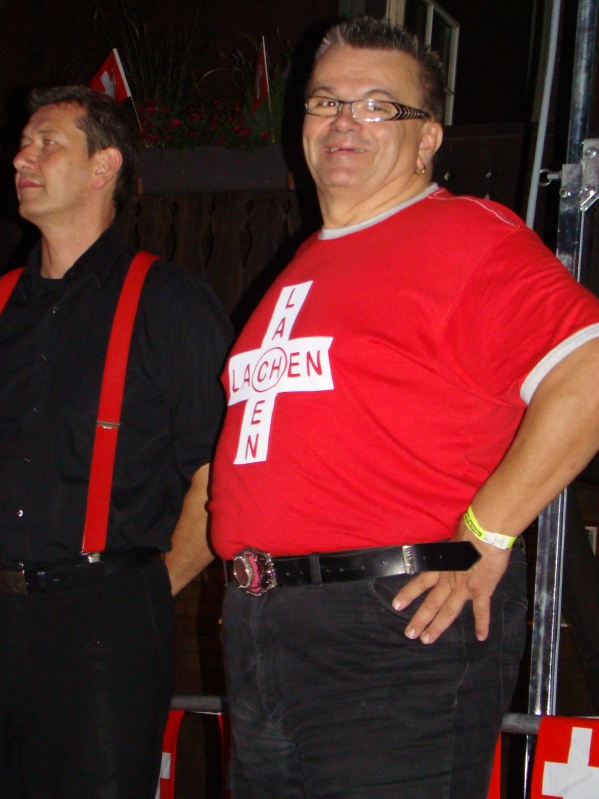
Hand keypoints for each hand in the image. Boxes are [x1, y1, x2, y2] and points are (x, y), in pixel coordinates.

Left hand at [392, 528, 511, 643]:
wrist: (485, 533)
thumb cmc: (468, 532)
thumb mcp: (450, 543)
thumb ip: (446, 552)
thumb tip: (445, 552)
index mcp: (440, 567)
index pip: (420, 582)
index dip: (408, 594)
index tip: (396, 605)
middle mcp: (449, 579)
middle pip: (431, 602)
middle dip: (420, 618)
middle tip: (409, 633)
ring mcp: (464, 587)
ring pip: (448, 610)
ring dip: (438, 626)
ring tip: (427, 639)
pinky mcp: (481, 590)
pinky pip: (481, 609)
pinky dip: (482, 624)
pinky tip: (481, 637)